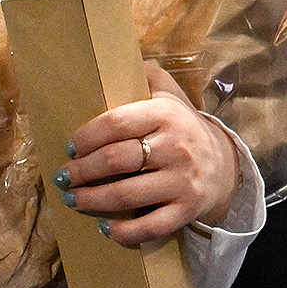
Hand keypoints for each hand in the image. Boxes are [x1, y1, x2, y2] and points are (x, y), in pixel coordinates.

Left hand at [54, 61, 240, 244]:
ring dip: (90, 200)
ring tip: (73, 200)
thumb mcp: (171, 96)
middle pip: (115, 161)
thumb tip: (111, 54)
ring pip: (126, 195)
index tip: (68, 148)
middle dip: (80, 172)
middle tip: (63, 178)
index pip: (115, 123)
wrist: (224, 166)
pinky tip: (104, 229)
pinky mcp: (186, 210)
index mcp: (166, 115)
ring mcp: (182, 181)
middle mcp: (175, 147)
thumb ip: (146, 75)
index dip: (85, 137)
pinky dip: (122, 232)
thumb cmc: (182, 130)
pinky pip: (149, 227)